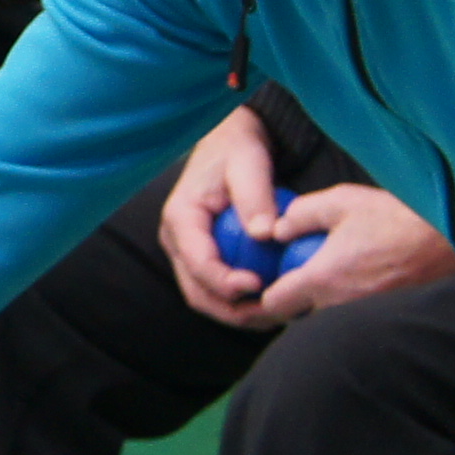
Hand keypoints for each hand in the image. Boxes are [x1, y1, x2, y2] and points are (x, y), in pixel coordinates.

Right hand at [156, 116, 289, 314]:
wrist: (229, 141)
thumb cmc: (237, 148)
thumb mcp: (249, 163)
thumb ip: (256, 197)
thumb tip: (265, 234)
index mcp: (181, 217)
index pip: (198, 263)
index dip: (227, 283)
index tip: (261, 285)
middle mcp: (177, 240)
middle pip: (198, 292)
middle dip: (234, 311)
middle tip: (274, 312)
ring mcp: (187, 251)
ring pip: (206, 297)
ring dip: (240, 313)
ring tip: (278, 312)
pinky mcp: (202, 256)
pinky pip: (217, 289)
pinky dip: (243, 302)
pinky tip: (273, 300)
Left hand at [248, 186, 454, 322]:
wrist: (447, 240)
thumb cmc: (394, 218)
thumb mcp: (341, 201)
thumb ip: (301, 215)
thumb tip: (276, 231)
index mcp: (322, 279)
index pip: (274, 305)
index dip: (262, 297)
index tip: (262, 284)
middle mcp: (338, 306)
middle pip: (297, 317)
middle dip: (289, 303)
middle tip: (289, 279)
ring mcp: (361, 316)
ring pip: (323, 319)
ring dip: (316, 304)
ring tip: (321, 279)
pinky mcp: (381, 317)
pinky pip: (348, 317)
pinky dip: (342, 305)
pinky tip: (351, 282)